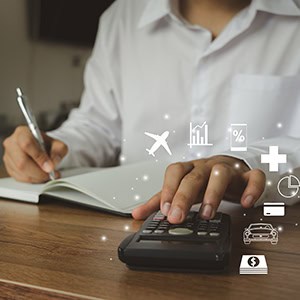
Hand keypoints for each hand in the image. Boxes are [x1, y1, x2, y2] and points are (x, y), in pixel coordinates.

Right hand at [2, 126, 67, 182]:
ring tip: (48, 175)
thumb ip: (58, 152)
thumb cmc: (48, 145)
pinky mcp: (9, 167)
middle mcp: (12, 143)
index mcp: (23, 132)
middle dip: (39, 171)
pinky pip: (19, 177)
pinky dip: (32, 179)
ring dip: (37, 177)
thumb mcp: (58, 145)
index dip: (39, 157)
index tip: (50, 167)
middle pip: (22, 161)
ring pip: (20, 171)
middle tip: (50, 174)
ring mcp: (8, 155)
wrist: (42, 148)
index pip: (27, 144)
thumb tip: (52, 164)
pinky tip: (40, 176)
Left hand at [132, 156, 265, 222]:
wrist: (230, 167)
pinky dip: (250, 189)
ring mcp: (228, 170)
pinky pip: (253, 178)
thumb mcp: (181, 189)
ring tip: (207, 214)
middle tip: (176, 217)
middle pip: (194, 176)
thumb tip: (136, 214)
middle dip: (184, 196)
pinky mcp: (247, 176)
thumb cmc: (202, 179)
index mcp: (189, 169)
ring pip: (221, 174)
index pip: (175, 172)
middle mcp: (206, 166)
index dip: (168, 189)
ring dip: (213, 193)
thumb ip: (160, 201)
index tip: (164, 210)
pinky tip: (244, 203)